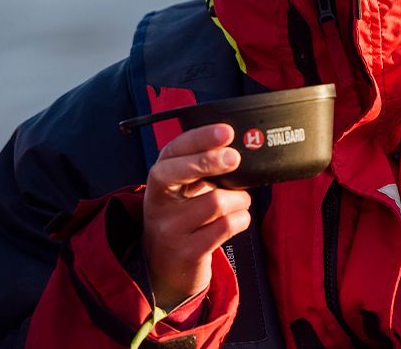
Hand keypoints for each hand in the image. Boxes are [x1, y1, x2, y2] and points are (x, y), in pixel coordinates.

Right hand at [143, 123, 251, 308]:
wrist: (166, 269)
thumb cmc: (182, 220)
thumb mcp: (182, 191)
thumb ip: (201, 170)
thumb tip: (236, 149)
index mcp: (159, 180)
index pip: (174, 151)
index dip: (200, 138)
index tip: (226, 131)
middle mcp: (159, 203)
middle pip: (184, 173)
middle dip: (212, 161)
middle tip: (235, 158)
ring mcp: (171, 229)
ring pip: (217, 201)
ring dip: (239, 199)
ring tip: (237, 203)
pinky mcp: (187, 252)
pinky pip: (227, 225)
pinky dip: (241, 219)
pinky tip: (237, 220)